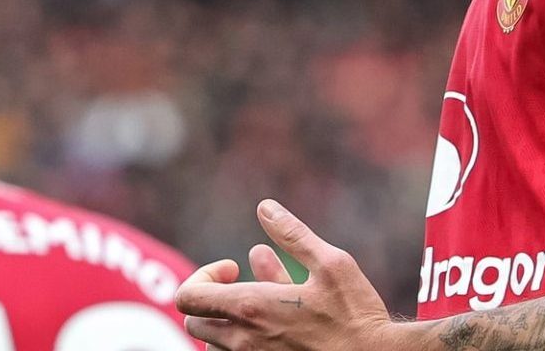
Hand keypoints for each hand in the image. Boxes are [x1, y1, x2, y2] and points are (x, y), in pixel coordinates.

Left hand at [177, 199, 405, 350]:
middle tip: (240, 283)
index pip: (189, 296)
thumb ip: (293, 235)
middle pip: (195, 323)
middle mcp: (244, 341)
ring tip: (258, 304)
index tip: (234, 267)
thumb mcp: (330, 263)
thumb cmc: (355, 314)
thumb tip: (265, 208)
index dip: (203, 275)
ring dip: (228, 321)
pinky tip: (272, 324)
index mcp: (251, 307)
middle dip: (211, 298)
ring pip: (215, 345)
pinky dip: (244, 339)